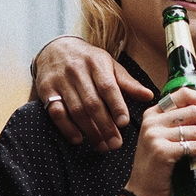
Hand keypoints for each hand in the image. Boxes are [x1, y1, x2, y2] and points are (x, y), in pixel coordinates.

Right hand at [34, 37, 152, 150]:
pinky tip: (79, 139)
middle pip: (92, 103)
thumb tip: (149, 96)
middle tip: (115, 143)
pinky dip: (67, 128)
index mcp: (97, 63)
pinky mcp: (46, 91)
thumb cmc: (89, 61)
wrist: (55, 49)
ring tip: (102, 145)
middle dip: (105, 126)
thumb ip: (128, 82)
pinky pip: (56, 113)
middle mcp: (77, 71)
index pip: (108, 87)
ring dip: (90, 131)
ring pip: (76, 110)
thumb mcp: (110, 65)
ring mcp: (60, 81)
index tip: (124, 123)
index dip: (116, 106)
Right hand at [124, 87, 195, 195]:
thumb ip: (178, 126)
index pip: (184, 94)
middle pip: (194, 111)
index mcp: (153, 114)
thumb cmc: (158, 169)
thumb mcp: (162, 140)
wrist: (142, 195)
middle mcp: (152, 121)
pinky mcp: (162, 152)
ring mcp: (155, 136)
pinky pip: (195, 146)